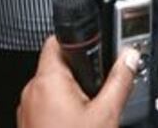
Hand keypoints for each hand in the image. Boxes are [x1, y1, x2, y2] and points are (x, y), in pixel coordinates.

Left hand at [17, 36, 139, 127]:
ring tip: (93, 108)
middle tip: (101, 83)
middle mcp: (32, 92)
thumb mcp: (106, 113)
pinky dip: (63, 109)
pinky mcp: (30, 124)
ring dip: (73, 92)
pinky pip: (47, 106)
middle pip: (58, 65)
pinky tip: (79, 124)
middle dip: (81, 71)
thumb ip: (120, 80)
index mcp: (48, 81)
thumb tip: (130, 57)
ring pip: (53, 88)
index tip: (94, 45)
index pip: (56, 41)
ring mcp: (28, 110)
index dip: (77, 39)